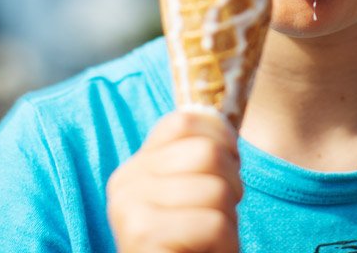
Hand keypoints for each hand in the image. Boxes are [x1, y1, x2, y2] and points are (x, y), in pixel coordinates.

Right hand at [107, 110, 242, 252]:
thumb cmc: (191, 246)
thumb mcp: (190, 196)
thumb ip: (196, 159)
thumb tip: (222, 117)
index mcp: (135, 166)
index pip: (185, 120)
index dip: (221, 140)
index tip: (227, 169)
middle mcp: (125, 183)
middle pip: (208, 153)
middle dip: (231, 185)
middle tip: (220, 216)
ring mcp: (130, 212)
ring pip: (216, 189)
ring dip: (228, 220)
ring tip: (210, 239)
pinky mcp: (144, 240)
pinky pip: (213, 224)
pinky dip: (224, 243)